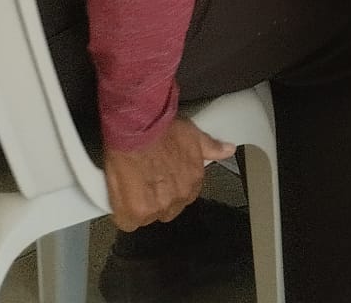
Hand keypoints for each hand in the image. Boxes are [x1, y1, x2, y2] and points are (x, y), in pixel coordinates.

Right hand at [103, 118, 235, 229]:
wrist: (139, 127)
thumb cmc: (163, 127)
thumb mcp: (193, 134)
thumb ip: (211, 147)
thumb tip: (228, 150)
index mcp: (192, 181)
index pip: (184, 196)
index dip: (171, 187)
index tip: (162, 177)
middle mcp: (177, 198)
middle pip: (166, 209)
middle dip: (157, 198)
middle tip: (146, 180)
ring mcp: (155, 208)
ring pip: (147, 216)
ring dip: (140, 205)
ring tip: (132, 185)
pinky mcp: (133, 212)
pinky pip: (127, 222)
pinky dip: (123, 212)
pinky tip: (121, 198)